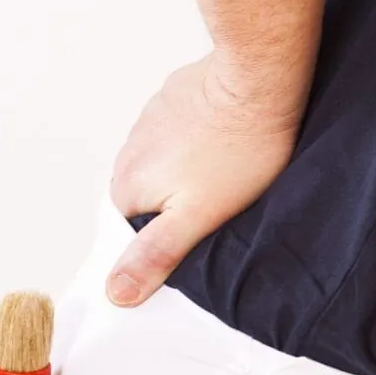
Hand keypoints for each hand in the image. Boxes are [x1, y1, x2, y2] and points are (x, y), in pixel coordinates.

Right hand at [106, 52, 303, 305]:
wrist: (259, 83)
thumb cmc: (238, 151)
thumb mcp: (197, 217)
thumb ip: (156, 254)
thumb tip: (116, 291)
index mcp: (126, 187)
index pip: (137, 232)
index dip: (170, 237)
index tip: (202, 233)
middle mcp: (128, 154)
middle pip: (152, 196)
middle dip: (183, 203)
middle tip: (222, 203)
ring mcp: (149, 122)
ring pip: (168, 163)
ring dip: (192, 171)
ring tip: (230, 171)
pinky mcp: (173, 100)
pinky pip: (182, 131)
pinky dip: (202, 140)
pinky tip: (229, 142)